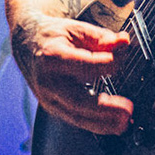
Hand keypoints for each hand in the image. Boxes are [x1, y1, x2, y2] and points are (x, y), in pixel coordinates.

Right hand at [13, 14, 133, 135]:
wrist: (26, 43)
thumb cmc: (52, 36)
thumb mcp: (76, 29)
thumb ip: (101, 37)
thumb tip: (123, 42)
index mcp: (52, 56)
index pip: (84, 66)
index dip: (107, 64)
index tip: (122, 59)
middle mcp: (48, 81)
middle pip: (77, 100)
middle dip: (105, 108)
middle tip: (128, 109)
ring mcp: (48, 98)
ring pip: (77, 116)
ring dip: (104, 123)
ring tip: (125, 123)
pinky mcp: (52, 107)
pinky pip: (75, 120)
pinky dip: (96, 125)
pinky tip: (114, 125)